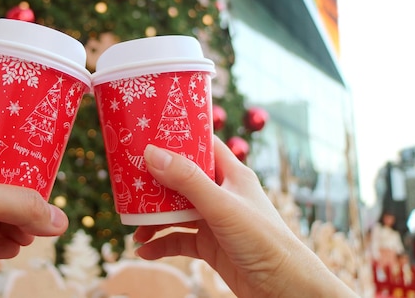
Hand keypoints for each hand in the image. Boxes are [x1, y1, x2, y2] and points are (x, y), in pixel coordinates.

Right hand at [134, 136, 356, 296]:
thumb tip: (152, 153)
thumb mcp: (221, 206)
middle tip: (130, 182)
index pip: (203, 144)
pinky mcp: (211, 245)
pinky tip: (145, 250)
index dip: (179, 137)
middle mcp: (222, 193)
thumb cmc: (264, 240)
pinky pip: (179, 240)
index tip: (150, 133)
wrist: (284, 288)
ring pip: (177, 211)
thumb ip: (187, 180)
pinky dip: (162, 244)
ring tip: (134, 226)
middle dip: (156, 182)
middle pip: (182, 179)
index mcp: (231, 173)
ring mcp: (215, 219)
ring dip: (154, 217)